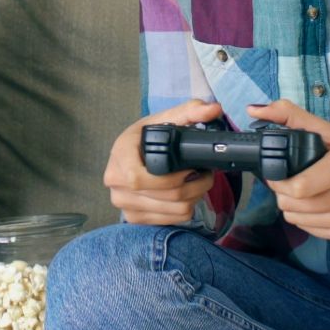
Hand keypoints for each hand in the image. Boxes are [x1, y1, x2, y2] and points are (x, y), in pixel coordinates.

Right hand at [102, 99, 224, 225]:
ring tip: (198, 183)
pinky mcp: (134, 218)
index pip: (139, 179)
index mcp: (119, 155)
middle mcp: (116, 183)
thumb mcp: (164, 119)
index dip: (172, 178)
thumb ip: (190, 111)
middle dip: (195, 186)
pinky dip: (185, 209)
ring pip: (173, 210)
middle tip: (205, 174)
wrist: (129, 155)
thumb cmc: (145, 138)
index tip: (191, 168)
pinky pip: (171, 220)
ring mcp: (123, 204)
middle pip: (165, 196)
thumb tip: (213, 109)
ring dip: (194, 197)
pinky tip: (185, 195)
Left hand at [252, 100, 329, 241]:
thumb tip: (254, 110)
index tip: (277, 172)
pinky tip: (316, 204)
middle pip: (295, 205)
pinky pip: (311, 230)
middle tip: (288, 181)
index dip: (279, 181)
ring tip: (302, 191)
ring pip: (299, 220)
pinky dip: (306, 218)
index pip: (299, 187)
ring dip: (292, 206)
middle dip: (282, 193)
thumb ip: (291, 116)